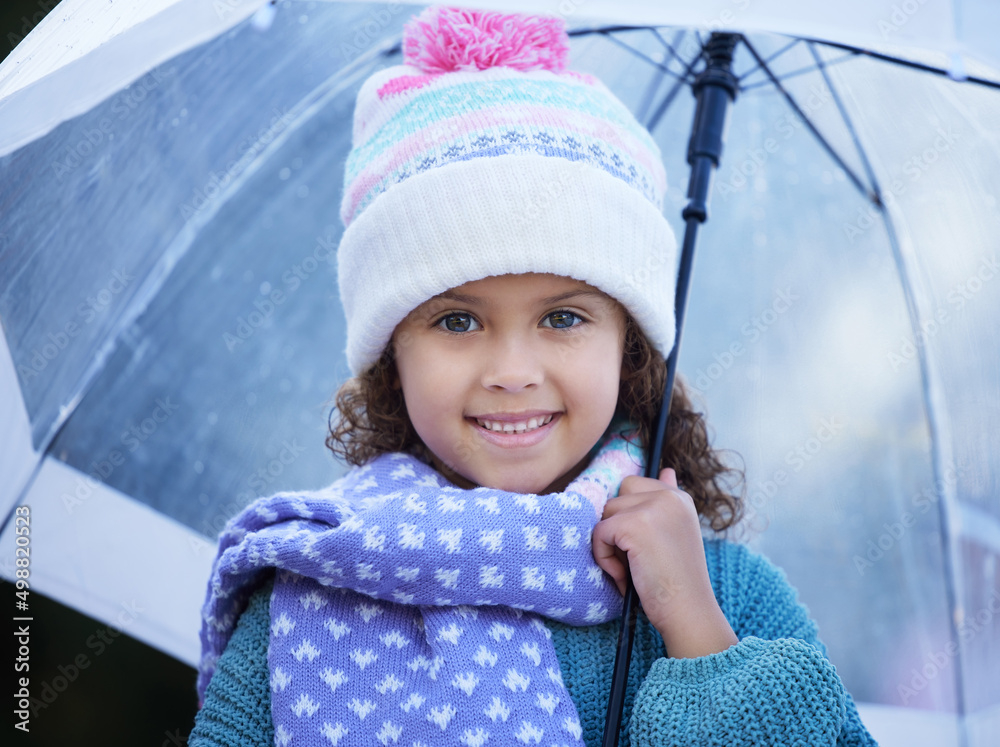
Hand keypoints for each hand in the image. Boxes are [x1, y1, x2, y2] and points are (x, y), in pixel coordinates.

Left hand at [592, 468, 737, 658]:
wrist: (689, 613)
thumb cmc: (678, 581)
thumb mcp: (676, 533)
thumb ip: (665, 502)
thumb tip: (666, 469)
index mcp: (680, 497)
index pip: (635, 486)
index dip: (630, 518)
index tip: (645, 547)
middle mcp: (669, 496)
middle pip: (617, 497)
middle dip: (617, 527)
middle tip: (637, 558)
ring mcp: (653, 508)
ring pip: (606, 514)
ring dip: (610, 545)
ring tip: (632, 569)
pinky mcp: (635, 524)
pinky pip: (599, 532)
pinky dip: (604, 557)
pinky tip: (625, 576)